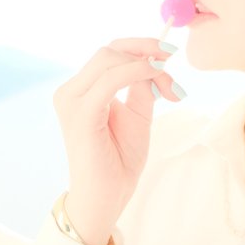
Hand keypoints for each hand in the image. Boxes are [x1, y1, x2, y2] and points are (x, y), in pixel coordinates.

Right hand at [52, 37, 179, 244]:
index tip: (170, 54)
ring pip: (109, 59)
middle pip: (109, 51)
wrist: (105, 198)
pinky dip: (136, 73)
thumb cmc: (118, 162)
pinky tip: (157, 80)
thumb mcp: (137, 116)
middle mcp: (70, 92)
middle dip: (147, 54)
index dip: (141, 47)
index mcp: (80, 91)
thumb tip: (155, 62)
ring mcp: (72, 102)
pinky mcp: (81, 114)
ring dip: (146, 65)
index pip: (109, 53)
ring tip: (171, 88)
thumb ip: (142, 87)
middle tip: (174, 71)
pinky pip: (110, 80)